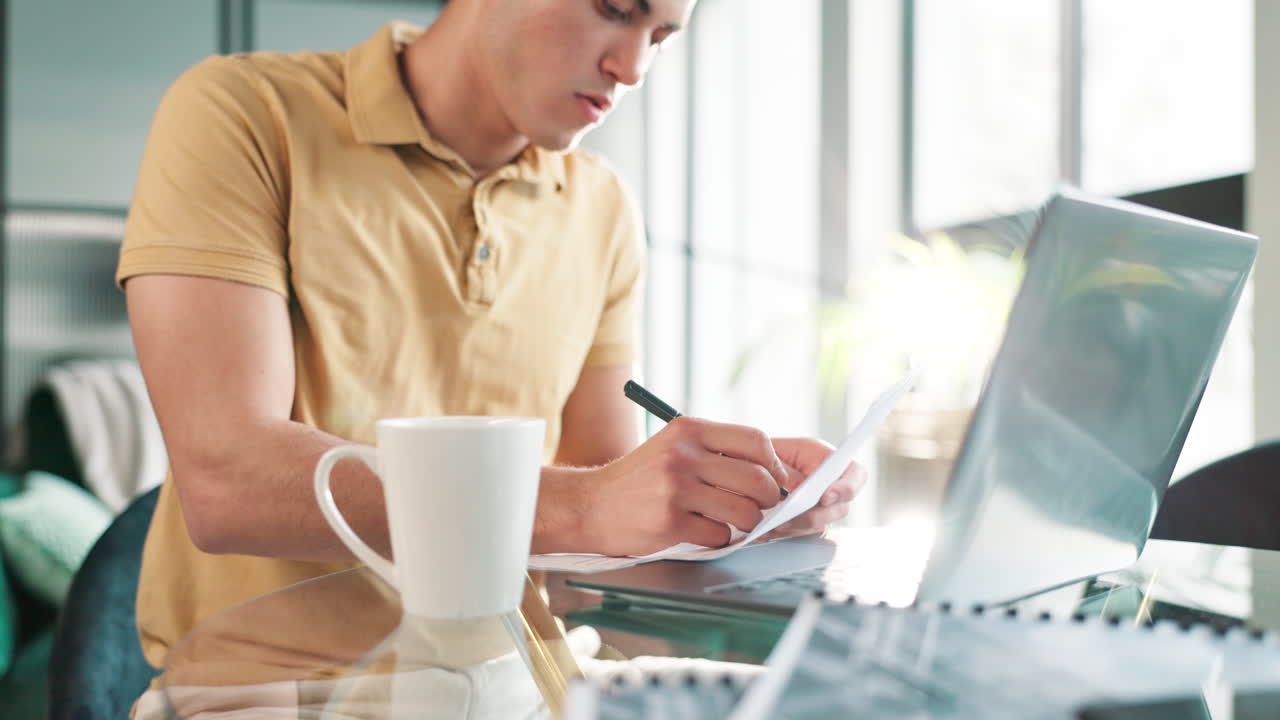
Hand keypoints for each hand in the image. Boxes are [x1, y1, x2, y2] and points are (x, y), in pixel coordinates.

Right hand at [575, 417, 790, 555]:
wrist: (590, 505)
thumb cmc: (640, 479)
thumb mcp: (672, 447)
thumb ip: (714, 451)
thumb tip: (770, 472)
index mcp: (688, 430)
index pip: (755, 440)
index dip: (773, 464)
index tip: (774, 479)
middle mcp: (683, 455)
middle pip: (756, 478)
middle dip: (768, 498)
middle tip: (760, 507)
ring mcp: (676, 489)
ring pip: (743, 511)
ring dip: (747, 522)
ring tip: (732, 521)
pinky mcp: (670, 522)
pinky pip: (719, 535)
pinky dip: (719, 538)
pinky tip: (703, 531)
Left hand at [755, 437, 865, 540]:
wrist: (752, 464)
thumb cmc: (767, 453)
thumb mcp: (774, 453)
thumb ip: (787, 469)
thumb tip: (798, 489)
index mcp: (829, 460)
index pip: (855, 474)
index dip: (847, 488)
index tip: (825, 497)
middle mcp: (830, 486)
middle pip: (840, 507)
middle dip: (818, 516)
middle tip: (793, 517)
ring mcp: (820, 507)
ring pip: (821, 524)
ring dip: (799, 526)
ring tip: (774, 525)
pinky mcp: (805, 522)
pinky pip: (802, 532)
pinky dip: (786, 532)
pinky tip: (768, 529)